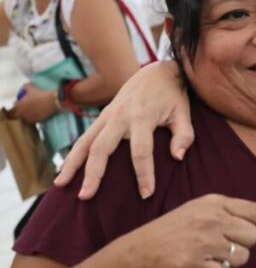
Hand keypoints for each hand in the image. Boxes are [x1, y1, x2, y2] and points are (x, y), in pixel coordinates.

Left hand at [12, 84, 57, 123]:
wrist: (51, 101)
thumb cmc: (40, 94)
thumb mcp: (31, 88)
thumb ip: (25, 86)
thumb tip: (24, 86)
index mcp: (18, 105)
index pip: (13, 108)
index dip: (16, 105)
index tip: (20, 103)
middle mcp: (21, 113)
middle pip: (16, 115)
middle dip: (19, 112)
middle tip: (25, 108)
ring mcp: (28, 118)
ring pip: (24, 119)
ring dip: (25, 116)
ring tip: (30, 112)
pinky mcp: (35, 121)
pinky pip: (31, 121)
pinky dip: (32, 118)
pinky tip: (36, 114)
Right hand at [55, 61, 191, 199]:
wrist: (156, 71)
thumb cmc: (173, 95)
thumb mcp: (184, 112)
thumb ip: (184, 135)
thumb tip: (178, 157)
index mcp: (142, 117)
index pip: (141, 151)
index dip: (144, 174)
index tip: (146, 194)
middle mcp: (120, 116)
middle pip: (102, 148)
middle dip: (93, 173)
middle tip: (86, 197)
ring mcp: (107, 116)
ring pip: (85, 141)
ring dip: (72, 164)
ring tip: (60, 185)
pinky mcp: (102, 117)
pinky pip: (84, 137)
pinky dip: (73, 154)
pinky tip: (64, 171)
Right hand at [125, 194, 255, 267]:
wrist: (144, 247)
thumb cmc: (179, 227)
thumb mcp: (203, 208)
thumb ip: (232, 212)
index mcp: (216, 203)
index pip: (254, 210)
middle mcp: (212, 220)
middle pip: (252, 236)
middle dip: (244, 243)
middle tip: (226, 245)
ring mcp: (204, 242)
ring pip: (242, 256)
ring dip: (231, 260)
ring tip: (212, 255)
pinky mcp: (195, 264)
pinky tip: (202, 265)